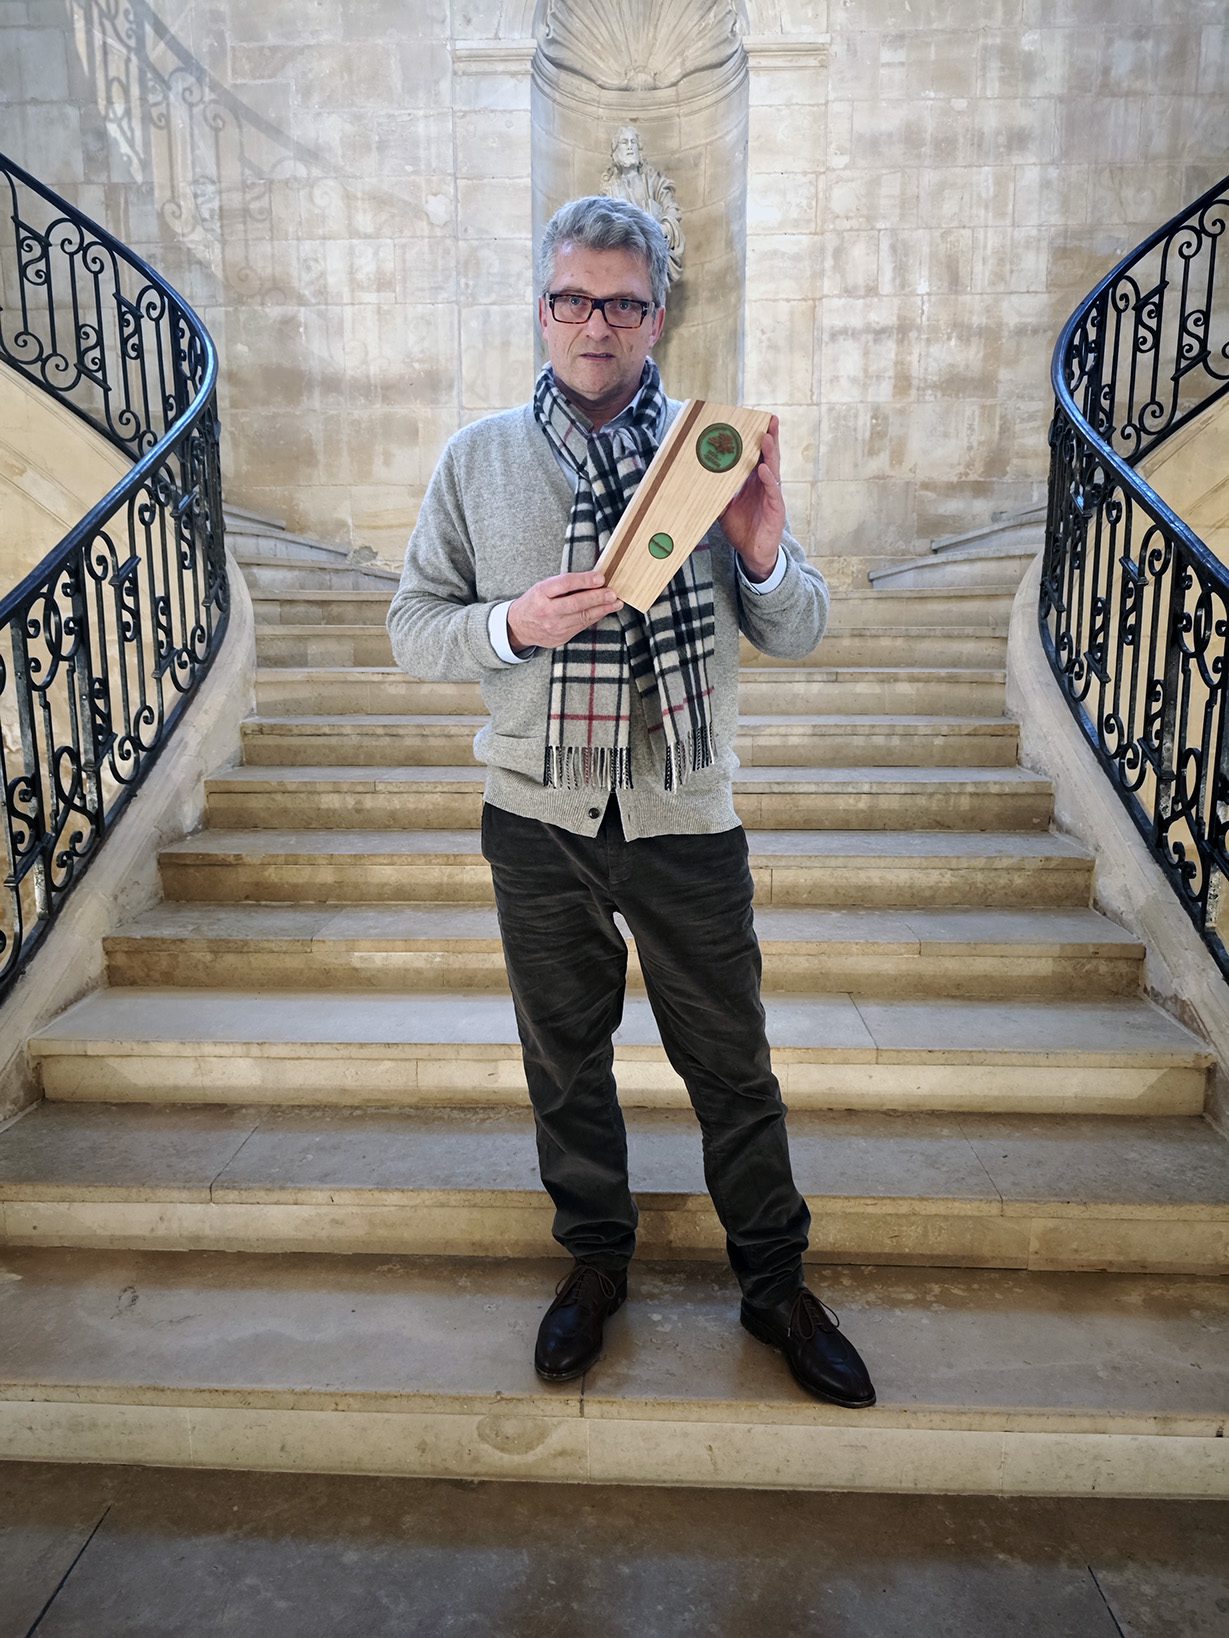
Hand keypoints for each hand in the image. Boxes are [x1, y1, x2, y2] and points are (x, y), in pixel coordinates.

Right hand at [507, 570, 622, 652]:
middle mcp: (547, 611)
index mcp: (541, 593)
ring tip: (616, 603)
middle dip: (597, 597)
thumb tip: (592, 579)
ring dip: (602, 609)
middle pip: (576, 603)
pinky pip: (581, 626)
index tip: (600, 577)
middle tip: (612, 593)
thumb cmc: (534, 602)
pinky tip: (604, 611)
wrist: (518, 627)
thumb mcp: (542, 588)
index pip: (565, 584)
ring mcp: (554, 627)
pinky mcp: (561, 637)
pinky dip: (594, 617)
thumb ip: (564, 584)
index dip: (584, 580)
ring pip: (582, 617)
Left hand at [720, 414, 784, 580]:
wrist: (753, 553)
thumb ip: (716, 493)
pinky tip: (765, 470)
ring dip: (770, 453)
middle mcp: (765, 485)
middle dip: (770, 438)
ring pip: (774, 469)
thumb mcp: (724, 508)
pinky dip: (769, 480)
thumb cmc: (743, 528)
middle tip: (770, 420)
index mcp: (754, 482)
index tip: (755, 421)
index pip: (757, 456)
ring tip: (767, 438)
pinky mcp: (776, 509)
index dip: (757, 440)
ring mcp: (772, 496)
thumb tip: (696, 483)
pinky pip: (773, 491)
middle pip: (769, 457)